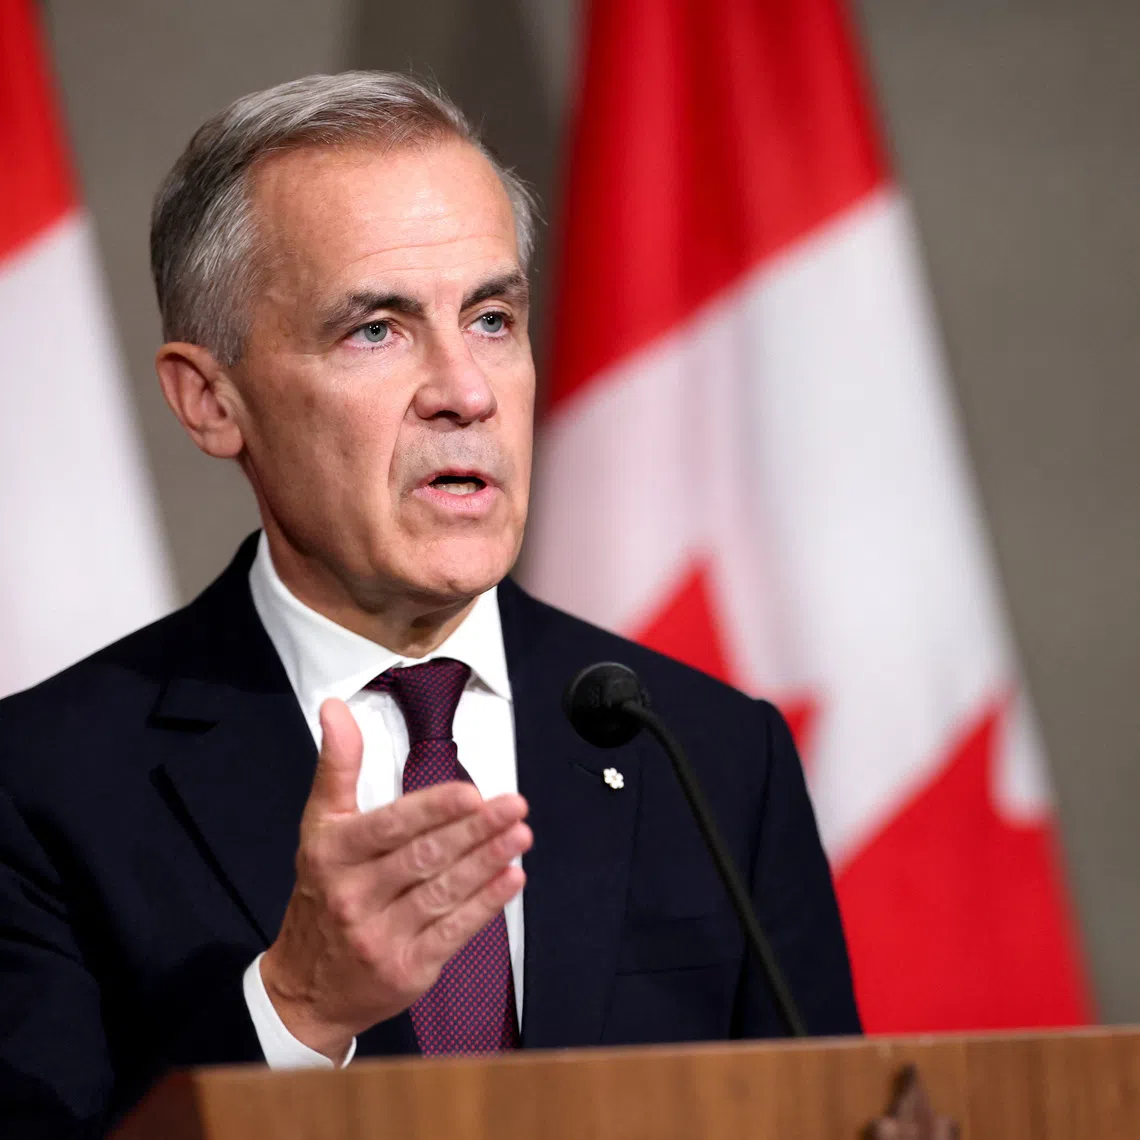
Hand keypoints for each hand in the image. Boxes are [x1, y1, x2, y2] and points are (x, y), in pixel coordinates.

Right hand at [259, 698, 530, 1061]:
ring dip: (487, 862)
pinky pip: (452, 931)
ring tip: (520, 836)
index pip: (390, 826)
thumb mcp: (319, 825)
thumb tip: (336, 708)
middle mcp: (354, 895)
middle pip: (424, 858)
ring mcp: (380, 936)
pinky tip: (510, 879)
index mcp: (334, 853)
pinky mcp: (406, 969)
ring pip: (443, 892)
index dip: (433, 810)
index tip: (471, 793)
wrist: (305, 988)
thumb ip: (337, 765)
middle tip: (514, 806)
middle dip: (475, 830)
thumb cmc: (322, 893)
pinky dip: (485, 904)